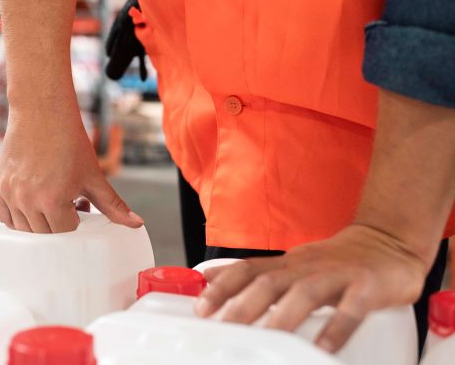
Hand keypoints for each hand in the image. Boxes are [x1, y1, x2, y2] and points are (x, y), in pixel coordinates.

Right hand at [0, 109, 143, 232]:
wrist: (42, 112)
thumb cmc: (68, 140)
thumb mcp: (93, 176)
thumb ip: (113, 204)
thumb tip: (136, 223)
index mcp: (52, 200)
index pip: (65, 231)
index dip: (76, 219)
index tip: (79, 204)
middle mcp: (28, 199)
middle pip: (45, 233)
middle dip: (59, 221)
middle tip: (68, 200)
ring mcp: (12, 194)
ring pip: (24, 228)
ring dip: (39, 221)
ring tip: (51, 199)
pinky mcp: (1, 186)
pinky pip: (6, 217)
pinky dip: (18, 217)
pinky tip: (32, 203)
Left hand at [194, 224, 428, 351]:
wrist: (388, 242)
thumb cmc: (334, 260)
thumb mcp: (289, 263)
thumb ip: (253, 274)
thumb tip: (209, 280)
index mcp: (286, 263)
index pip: (246, 270)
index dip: (222, 287)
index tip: (201, 309)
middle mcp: (306, 267)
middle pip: (270, 282)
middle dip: (244, 305)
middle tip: (225, 328)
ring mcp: (337, 275)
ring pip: (305, 292)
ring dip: (284, 315)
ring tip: (268, 338)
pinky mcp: (368, 287)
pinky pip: (352, 307)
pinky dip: (337, 326)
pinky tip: (324, 347)